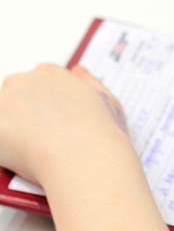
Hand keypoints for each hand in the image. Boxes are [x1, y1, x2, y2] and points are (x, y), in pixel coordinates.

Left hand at [0, 64, 130, 186]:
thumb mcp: (106, 99)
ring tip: (30, 151)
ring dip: (9, 131)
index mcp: (49, 73)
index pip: (34, 82)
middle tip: (37, 138)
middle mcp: (23, 81)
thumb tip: (78, 72)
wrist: (85, 158)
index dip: (41, 104)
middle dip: (21, 115)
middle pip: (12, 96)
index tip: (48, 119)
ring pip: (0, 116)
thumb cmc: (99, 132)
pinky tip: (20, 158)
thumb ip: (89, 82)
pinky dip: (3, 149)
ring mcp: (4, 103)